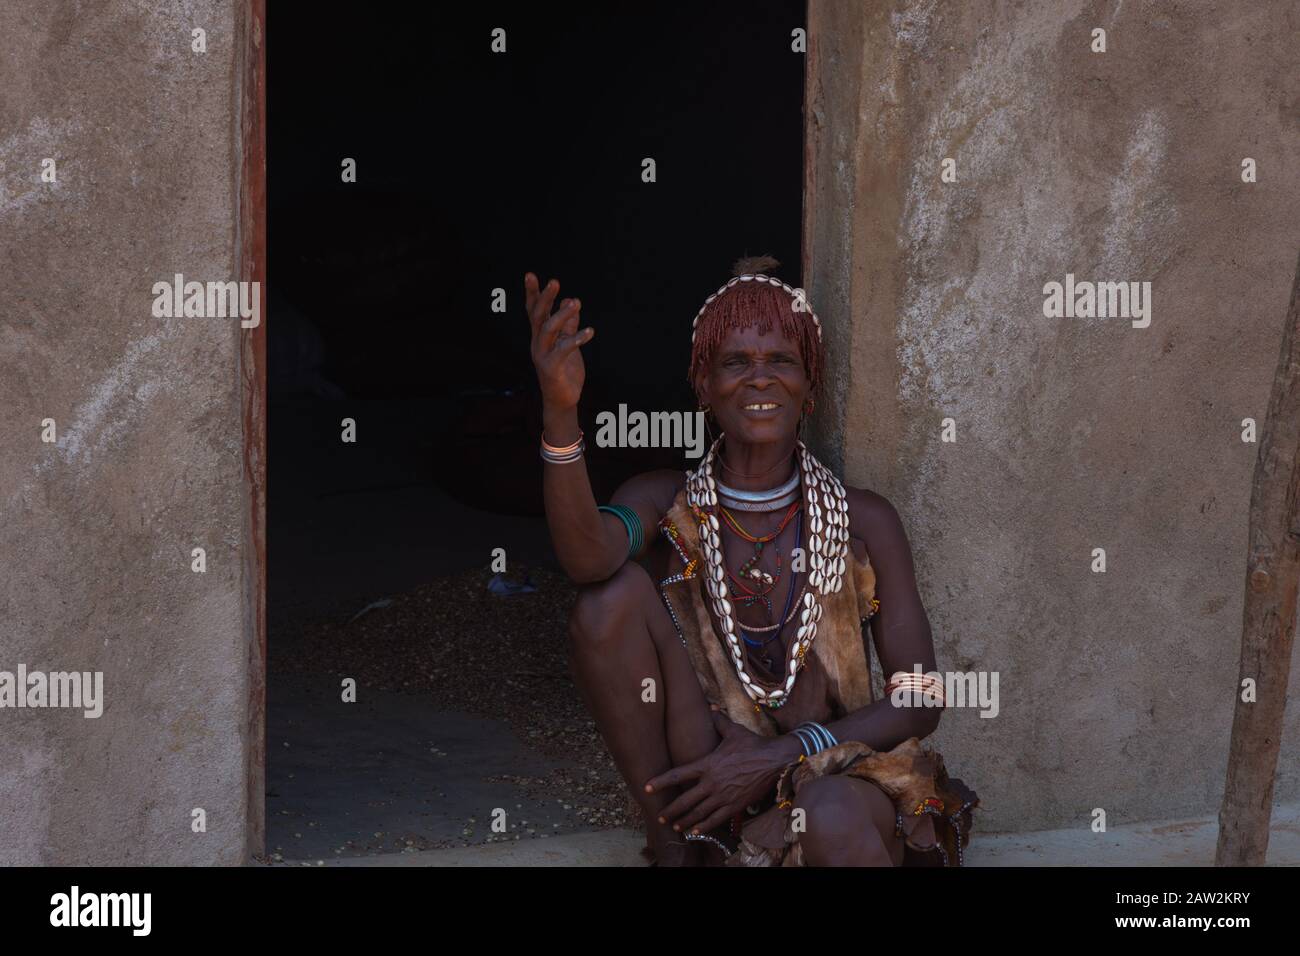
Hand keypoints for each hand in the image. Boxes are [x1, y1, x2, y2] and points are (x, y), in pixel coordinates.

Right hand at [525, 272, 593, 413]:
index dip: (532, 293)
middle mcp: (537, 343)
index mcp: (540, 336)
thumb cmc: (564, 370)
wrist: (562, 400)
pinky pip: (562, 350)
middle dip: (545, 298)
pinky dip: (576, 339)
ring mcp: (542, 356)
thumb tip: (571, 300)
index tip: (530, 275)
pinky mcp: (551, 368)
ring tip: (576, 302)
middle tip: (555, 282)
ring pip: (548, 330)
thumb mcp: (567, 343)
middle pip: (538, 316)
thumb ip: (569, 324)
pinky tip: (590, 332)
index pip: (534, 311)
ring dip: (562, 315)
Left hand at [644, 707, 799, 836]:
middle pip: (685, 800)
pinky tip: (696, 831)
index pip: (678, 774)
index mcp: (708, 764)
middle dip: (671, 809)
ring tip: (675, 826)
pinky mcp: (735, 805)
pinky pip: (716, 819)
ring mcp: (723, 795)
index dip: (661, 781)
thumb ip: (718, 720)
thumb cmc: (752, 744)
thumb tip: (711, 706)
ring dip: (685, 820)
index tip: (647, 787)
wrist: (774, 760)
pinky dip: (704, 826)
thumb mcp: (733, 730)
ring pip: (699, 813)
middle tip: (660, 816)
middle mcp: (712, 782)